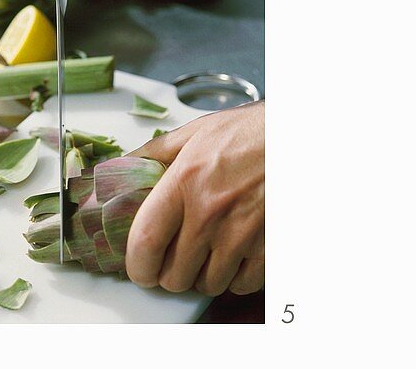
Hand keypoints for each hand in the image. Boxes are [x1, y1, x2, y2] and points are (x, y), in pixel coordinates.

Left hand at [125, 102, 264, 295]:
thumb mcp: (195, 132)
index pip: (145, 242)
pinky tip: (233, 254)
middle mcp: (210, 213)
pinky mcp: (267, 248)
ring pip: (207, 285)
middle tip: (174, 256)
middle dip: (168, 271)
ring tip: (206, 251)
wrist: (294, 137)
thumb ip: (154, 153)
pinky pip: (240, 285)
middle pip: (173, 276)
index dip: (137, 265)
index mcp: (185, 181)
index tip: (139, 266)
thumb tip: (121, 168)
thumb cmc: (246, 131)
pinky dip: (234, 277)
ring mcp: (241, 234)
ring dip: (201, 274)